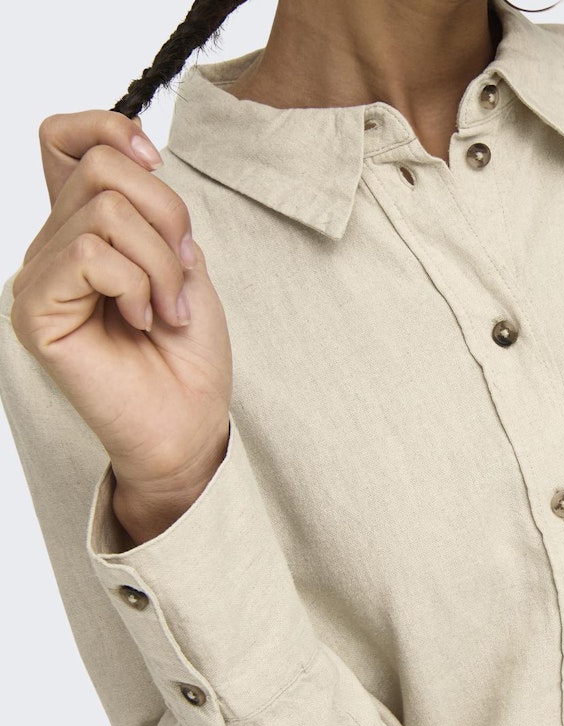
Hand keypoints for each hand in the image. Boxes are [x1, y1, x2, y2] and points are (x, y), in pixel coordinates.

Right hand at [9, 110, 232, 508]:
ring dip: (160, 262)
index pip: (63, 139)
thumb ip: (151, 210)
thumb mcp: (182, 261)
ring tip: (167, 310)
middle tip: (182, 274)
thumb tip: (134, 158)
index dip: (110, 129)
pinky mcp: (36, 311)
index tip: (154, 165)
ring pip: (103, 210)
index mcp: (84, 231)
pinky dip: (137, 283)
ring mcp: (39, 279)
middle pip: (101, 167)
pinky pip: (90, 254)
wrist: (189, 420)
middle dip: (167, 216)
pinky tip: (142, 321)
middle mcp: (53, 248)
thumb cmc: (187, 353)